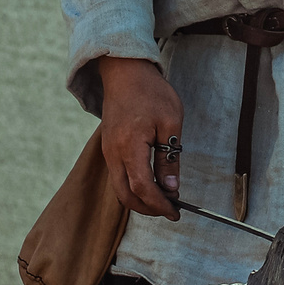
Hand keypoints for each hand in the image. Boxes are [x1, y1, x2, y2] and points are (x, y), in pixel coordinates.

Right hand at [94, 56, 182, 220]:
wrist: (125, 73)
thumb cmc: (150, 92)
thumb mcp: (170, 122)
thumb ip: (170, 157)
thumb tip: (171, 187)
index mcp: (129, 146)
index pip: (142, 187)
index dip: (159, 204)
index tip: (175, 211)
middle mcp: (113, 153)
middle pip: (126, 195)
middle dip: (148, 208)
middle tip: (170, 210)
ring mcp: (108, 152)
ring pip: (120, 188)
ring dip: (140, 199)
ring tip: (163, 198)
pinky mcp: (109, 148)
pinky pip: (118, 177)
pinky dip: (133, 187)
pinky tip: (151, 183)